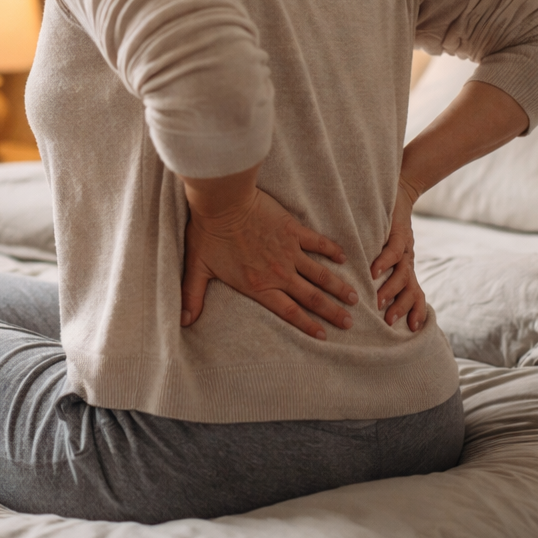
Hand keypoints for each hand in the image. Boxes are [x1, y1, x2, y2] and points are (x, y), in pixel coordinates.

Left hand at [181, 184, 357, 339]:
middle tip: (349, 323)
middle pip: (311, 297)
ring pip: (320, 274)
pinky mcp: (293, 230)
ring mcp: (288, 251)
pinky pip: (318, 243)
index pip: (289, 312)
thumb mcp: (197, 268)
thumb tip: (182, 322)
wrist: (222, 202)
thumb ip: (192, 297)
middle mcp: (278, 272)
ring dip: (338, 287)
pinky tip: (345, 258)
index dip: (308, 325)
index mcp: (258, 286)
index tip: (323, 336)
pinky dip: (333, 250)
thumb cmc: (208, 233)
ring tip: (355, 298)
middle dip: (332, 312)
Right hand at [370, 177, 426, 331]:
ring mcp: (405, 246)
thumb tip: (361, 284)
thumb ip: (378, 265)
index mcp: (405, 266)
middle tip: (389, 322)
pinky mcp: (399, 231)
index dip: (416, 310)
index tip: (411, 329)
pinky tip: (373, 272)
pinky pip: (394, 251)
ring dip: (391, 289)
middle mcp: (407, 259)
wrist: (401, 189)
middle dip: (402, 306)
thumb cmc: (387, 221)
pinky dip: (384, 262)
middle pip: (410, 289)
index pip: (415, 292)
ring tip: (378, 302)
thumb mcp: (385, 248)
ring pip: (403, 274)